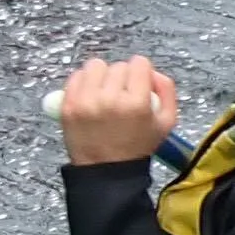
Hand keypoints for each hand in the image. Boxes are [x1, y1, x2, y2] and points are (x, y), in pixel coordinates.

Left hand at [56, 56, 178, 165]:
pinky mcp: (68, 105)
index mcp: (136, 103)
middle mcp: (110, 99)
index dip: (141, 72)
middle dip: (122, 78)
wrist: (106, 171)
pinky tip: (91, 96)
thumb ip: (166, 90)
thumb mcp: (166, 123)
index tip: (138, 84)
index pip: (139, 63)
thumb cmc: (137, 147)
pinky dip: (84, 82)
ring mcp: (86, 101)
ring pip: (95, 66)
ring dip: (101, 76)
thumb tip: (153, 71)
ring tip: (104, 93)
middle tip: (121, 95)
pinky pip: (76, 76)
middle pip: (118, 66)